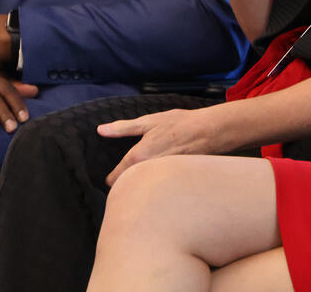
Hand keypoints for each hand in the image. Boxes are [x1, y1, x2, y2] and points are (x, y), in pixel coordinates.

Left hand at [97, 107, 223, 185]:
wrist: (209, 132)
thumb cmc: (179, 124)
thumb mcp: (148, 122)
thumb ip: (122, 128)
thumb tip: (101, 130)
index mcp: (138, 157)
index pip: (115, 179)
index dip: (112, 177)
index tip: (112, 176)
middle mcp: (148, 172)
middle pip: (128, 187)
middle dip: (126, 183)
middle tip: (128, 176)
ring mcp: (161, 179)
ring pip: (143, 189)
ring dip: (141, 186)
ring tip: (145, 178)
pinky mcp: (173, 183)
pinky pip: (158, 189)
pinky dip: (156, 186)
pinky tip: (161, 178)